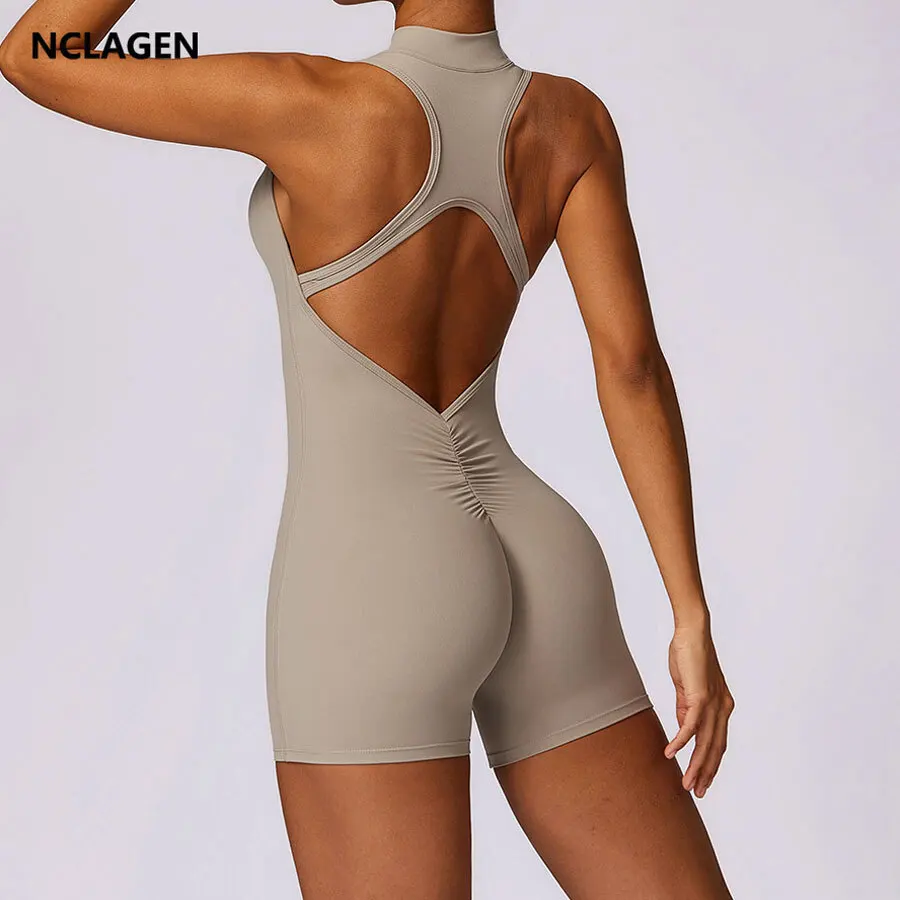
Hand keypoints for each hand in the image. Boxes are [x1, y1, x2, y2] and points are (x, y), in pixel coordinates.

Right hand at [664, 621, 734, 797]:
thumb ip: (686, 708)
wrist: (693, 633)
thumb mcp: (687, 688)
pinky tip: (671, 753)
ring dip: (695, 765)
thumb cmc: (689, 656)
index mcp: (722, 707)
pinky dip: (681, 741)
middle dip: (706, 773)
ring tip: (686, 783)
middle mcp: (723, 709)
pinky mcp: (701, 697)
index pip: (718, 742)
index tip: (702, 780)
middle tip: (697, 792)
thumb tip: (683, 729)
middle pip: (715, 749)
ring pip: (706, 743)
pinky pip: (690, 726)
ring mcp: (714, 704)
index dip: (710, 763)